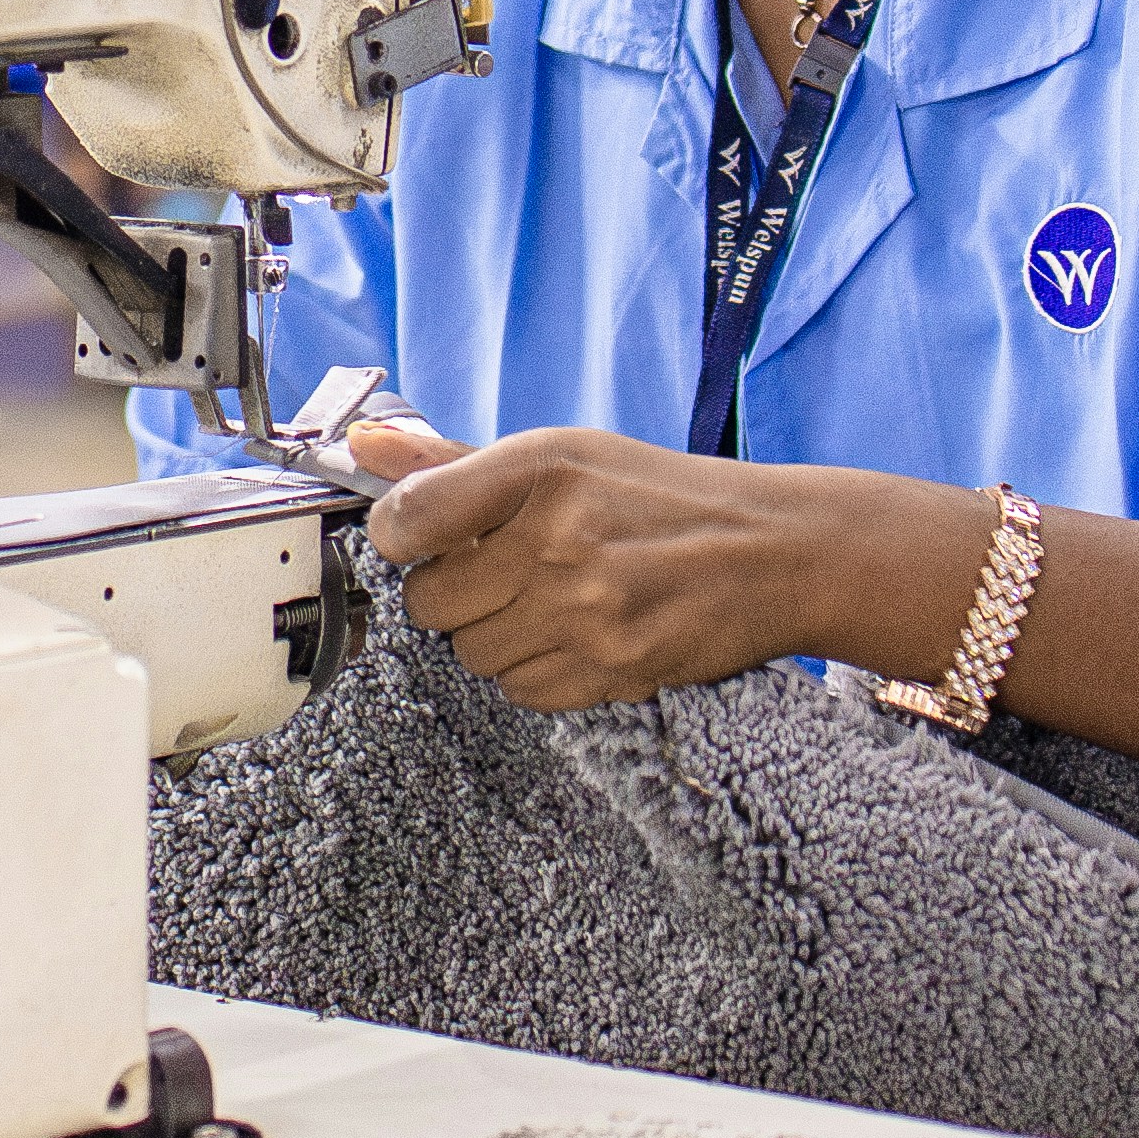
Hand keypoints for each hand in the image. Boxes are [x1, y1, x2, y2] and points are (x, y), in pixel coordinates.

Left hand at [359, 425, 820, 709]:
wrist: (776, 552)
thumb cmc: (660, 498)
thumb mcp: (564, 455)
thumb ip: (455, 460)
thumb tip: (363, 446)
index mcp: (540, 469)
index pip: (409, 517)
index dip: (401, 535)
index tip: (422, 537)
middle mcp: (558, 537)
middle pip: (430, 601)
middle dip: (456, 592)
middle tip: (506, 572)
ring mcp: (586, 609)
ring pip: (472, 653)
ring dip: (498, 634)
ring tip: (553, 601)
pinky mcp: (613, 667)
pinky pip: (521, 691)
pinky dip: (537, 672)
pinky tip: (578, 636)